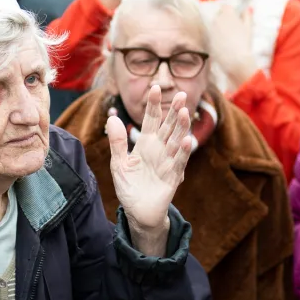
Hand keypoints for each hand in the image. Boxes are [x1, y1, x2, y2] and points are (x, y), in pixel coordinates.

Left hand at [107, 85, 194, 256]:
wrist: (137, 213)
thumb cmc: (129, 187)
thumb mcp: (118, 163)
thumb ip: (117, 142)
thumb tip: (112, 118)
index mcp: (146, 144)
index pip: (151, 120)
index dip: (153, 105)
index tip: (154, 87)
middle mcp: (159, 150)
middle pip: (168, 127)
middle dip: (174, 111)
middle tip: (180, 94)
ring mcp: (167, 162)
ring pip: (177, 141)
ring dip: (181, 128)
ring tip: (185, 112)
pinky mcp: (173, 177)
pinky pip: (178, 163)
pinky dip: (182, 152)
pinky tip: (186, 141)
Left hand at [209, 1, 258, 87]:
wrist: (235, 60)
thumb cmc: (244, 43)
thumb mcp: (248, 28)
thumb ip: (248, 16)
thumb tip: (249, 8)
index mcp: (227, 14)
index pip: (225, 7)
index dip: (230, 12)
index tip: (234, 18)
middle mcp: (217, 20)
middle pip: (219, 15)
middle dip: (224, 20)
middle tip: (232, 29)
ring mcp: (212, 29)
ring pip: (215, 25)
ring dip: (220, 28)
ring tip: (229, 38)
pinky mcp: (209, 39)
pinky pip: (212, 35)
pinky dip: (217, 38)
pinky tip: (224, 45)